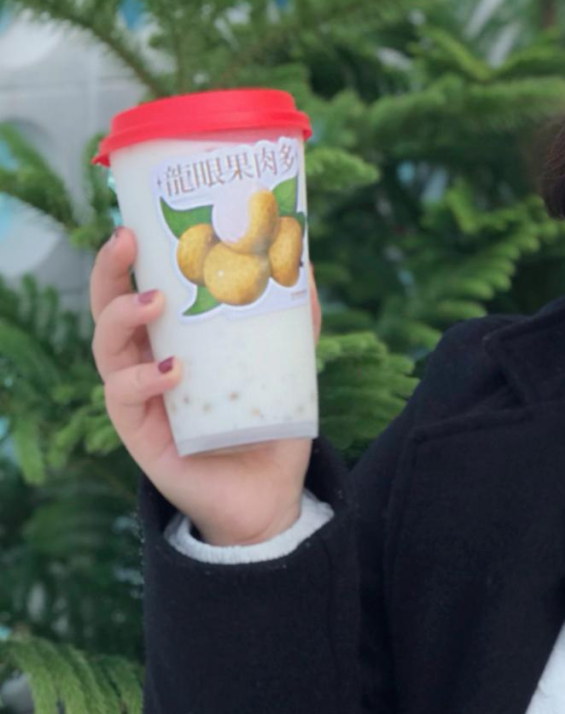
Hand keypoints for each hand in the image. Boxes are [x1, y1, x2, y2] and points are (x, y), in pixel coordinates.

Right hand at [90, 227, 322, 545]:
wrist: (267, 490)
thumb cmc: (267, 420)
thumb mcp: (288, 363)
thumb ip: (296, 318)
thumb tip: (308, 263)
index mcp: (173, 338)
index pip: (139, 288)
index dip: (129, 257)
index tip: (135, 223)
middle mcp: (146, 360)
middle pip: (108, 308)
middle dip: (110, 272)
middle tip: (126, 241)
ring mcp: (139, 396)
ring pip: (106, 348)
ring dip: (125, 317)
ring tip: (157, 302)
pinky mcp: (139, 432)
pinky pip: (125, 398)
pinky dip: (146, 380)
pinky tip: (174, 371)